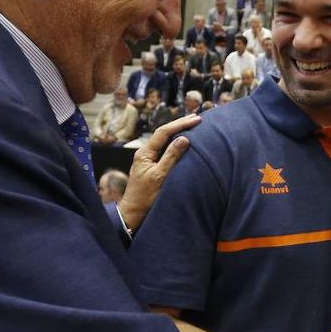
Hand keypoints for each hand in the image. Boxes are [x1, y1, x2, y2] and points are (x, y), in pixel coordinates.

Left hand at [117, 114, 200, 230]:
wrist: (133, 213)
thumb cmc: (144, 197)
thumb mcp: (159, 176)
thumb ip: (171, 157)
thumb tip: (184, 139)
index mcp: (144, 153)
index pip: (163, 132)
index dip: (180, 124)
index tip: (196, 120)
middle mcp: (145, 153)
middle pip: (164, 134)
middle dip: (180, 125)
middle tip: (197, 118)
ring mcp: (149, 160)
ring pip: (165, 141)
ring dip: (179, 133)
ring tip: (193, 126)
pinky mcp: (153, 167)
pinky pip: (166, 151)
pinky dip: (176, 144)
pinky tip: (185, 143)